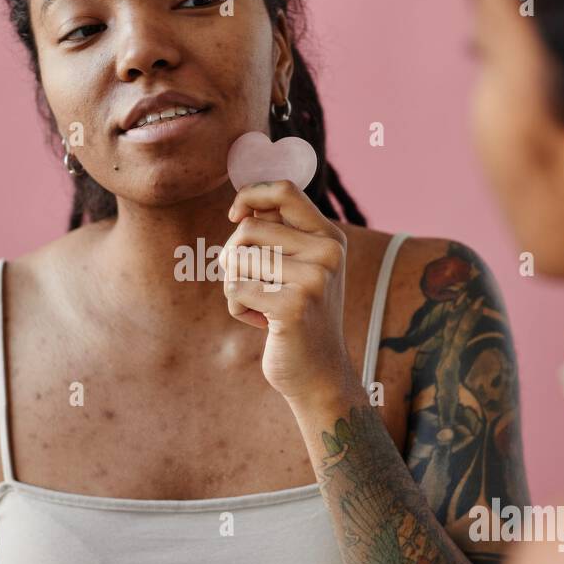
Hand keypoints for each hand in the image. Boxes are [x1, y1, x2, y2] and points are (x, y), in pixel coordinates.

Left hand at [220, 179, 355, 404]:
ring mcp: (313, 280)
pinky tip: (261, 323)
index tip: (235, 216)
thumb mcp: (300, 268)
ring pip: (238, 259)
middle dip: (234, 256)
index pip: (284, 190)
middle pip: (249, 228)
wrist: (319, 373)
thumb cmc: (299, 316)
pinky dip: (237, 308)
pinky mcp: (293, 306)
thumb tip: (243, 206)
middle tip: (251, 284)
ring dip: (234, 286)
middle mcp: (327, 253)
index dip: (250, 196)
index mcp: (329, 238)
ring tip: (260, 306)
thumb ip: (279, 234)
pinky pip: (235, 290)